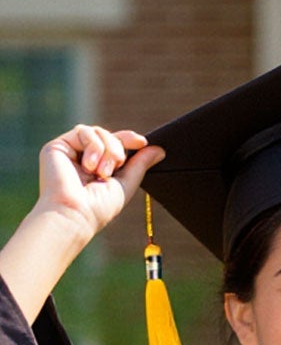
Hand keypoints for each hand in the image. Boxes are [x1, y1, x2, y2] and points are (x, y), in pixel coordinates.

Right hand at [33, 126, 159, 244]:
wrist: (75, 213)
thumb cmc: (99, 207)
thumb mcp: (126, 184)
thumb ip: (140, 165)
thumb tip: (159, 149)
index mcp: (98, 167)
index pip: (115, 144)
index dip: (129, 139)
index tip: (142, 142)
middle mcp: (83, 158)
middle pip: (108, 135)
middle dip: (118, 148)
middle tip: (116, 167)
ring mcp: (70, 151)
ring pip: (97, 131)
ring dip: (107, 149)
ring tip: (102, 172)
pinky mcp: (57, 146)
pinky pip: (83, 131)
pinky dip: (93, 146)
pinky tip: (89, 166)